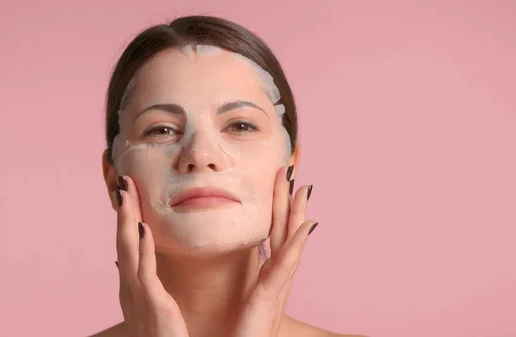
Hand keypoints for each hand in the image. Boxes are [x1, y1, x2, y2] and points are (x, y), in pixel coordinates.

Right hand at [114, 176, 189, 336]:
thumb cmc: (164, 335)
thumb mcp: (155, 303)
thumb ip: (151, 281)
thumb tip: (148, 258)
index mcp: (133, 285)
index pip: (128, 243)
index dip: (127, 216)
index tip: (130, 191)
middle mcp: (130, 286)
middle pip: (123, 240)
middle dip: (123, 209)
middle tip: (124, 180)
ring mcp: (137, 295)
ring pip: (128, 249)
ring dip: (127, 218)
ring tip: (128, 192)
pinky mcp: (152, 304)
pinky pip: (145, 271)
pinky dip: (143, 247)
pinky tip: (143, 226)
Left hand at [231, 165, 316, 336]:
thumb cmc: (235, 335)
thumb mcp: (237, 306)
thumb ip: (234, 286)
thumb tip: (211, 274)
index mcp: (265, 281)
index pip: (273, 239)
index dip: (278, 212)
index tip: (280, 186)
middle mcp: (275, 282)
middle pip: (284, 234)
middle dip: (288, 203)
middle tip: (291, 173)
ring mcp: (275, 290)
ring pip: (289, 244)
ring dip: (296, 215)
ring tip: (303, 188)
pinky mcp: (269, 301)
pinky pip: (285, 267)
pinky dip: (296, 246)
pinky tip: (306, 226)